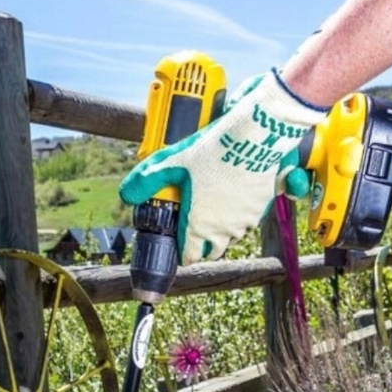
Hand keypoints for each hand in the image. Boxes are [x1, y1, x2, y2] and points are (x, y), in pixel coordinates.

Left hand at [119, 70, 324, 264]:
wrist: (257, 134)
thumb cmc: (214, 150)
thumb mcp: (172, 162)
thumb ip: (146, 180)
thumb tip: (127, 194)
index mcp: (199, 226)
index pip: (190, 256)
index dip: (183, 253)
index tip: (180, 246)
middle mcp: (224, 230)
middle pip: (212, 251)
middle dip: (203, 244)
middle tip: (196, 229)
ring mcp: (246, 220)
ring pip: (233, 236)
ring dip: (224, 230)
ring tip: (214, 210)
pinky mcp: (264, 206)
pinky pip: (250, 219)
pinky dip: (243, 215)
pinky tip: (235, 198)